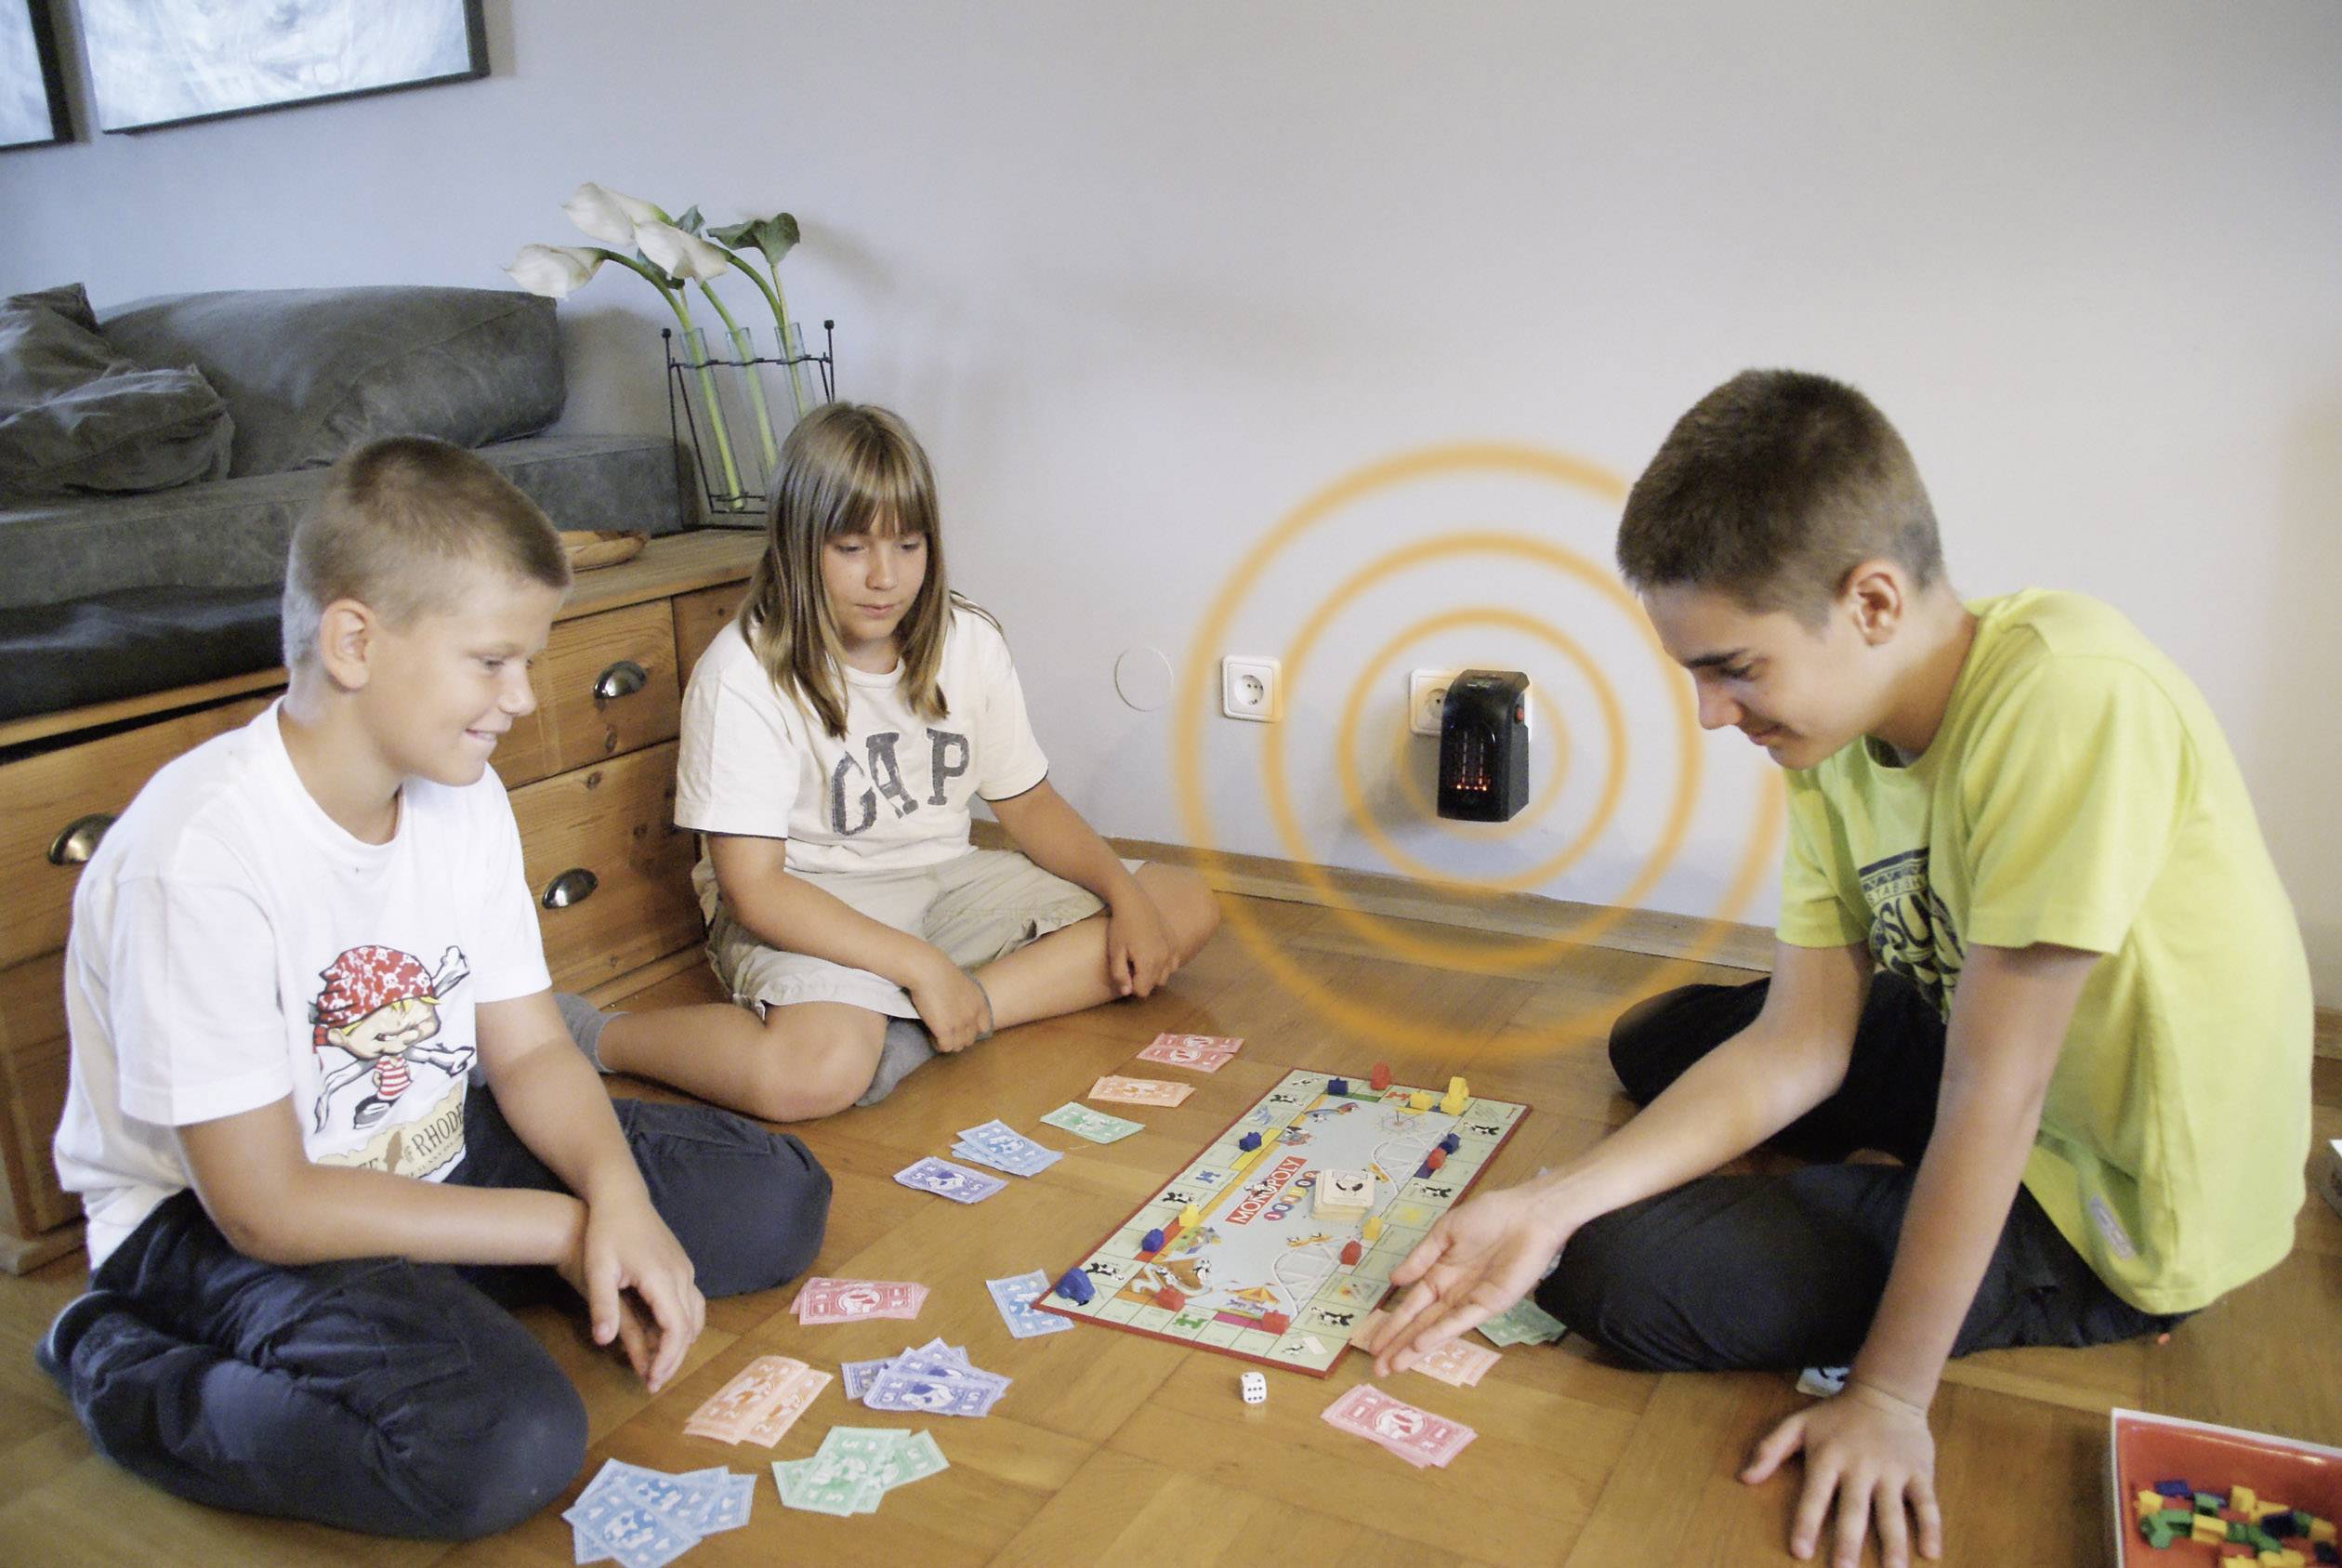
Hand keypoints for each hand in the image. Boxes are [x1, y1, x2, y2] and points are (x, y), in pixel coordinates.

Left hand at [556, 1192, 704, 1393]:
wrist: (621, 1196)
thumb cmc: (606, 1231)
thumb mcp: (598, 1268)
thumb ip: (603, 1305)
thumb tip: (604, 1340)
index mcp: (663, 1278)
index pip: (676, 1329)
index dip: (667, 1359)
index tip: (650, 1380)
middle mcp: (682, 1275)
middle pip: (690, 1327)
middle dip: (675, 1358)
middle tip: (653, 1382)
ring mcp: (685, 1269)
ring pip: (696, 1315)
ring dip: (681, 1342)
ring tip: (659, 1363)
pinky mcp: (681, 1265)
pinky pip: (691, 1302)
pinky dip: (682, 1325)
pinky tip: (663, 1334)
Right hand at [906, 950, 990, 1052]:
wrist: (929, 971)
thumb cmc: (940, 971)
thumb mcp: (962, 983)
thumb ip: (965, 997)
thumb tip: (956, 1006)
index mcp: (980, 1003)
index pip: (984, 1027)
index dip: (970, 1029)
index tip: (958, 1025)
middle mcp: (973, 1016)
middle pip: (969, 1039)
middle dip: (957, 1037)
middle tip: (944, 1029)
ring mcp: (960, 1024)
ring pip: (958, 1046)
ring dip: (947, 1042)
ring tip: (936, 1033)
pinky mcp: (945, 1030)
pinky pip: (946, 1047)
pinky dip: (938, 1044)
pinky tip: (931, 1034)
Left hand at [1105, 893, 1176, 997]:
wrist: (1134, 902)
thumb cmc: (1121, 927)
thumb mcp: (1114, 952)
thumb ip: (1119, 974)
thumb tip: (1127, 992)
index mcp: (1148, 962)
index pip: (1142, 991)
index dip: (1131, 985)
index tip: (1125, 972)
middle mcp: (1163, 959)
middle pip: (1154, 985)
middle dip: (1142, 980)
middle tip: (1131, 964)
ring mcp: (1171, 951)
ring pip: (1165, 976)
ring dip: (1154, 973)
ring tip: (1142, 959)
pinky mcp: (1175, 943)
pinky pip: (1173, 964)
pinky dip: (1165, 964)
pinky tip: (1154, 954)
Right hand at [1361, 1182, 1571, 1374]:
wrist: (1528, 1215)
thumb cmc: (1490, 1216)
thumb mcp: (1445, 1231)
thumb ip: (1420, 1257)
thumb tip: (1393, 1280)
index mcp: (1439, 1274)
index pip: (1411, 1306)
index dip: (1392, 1325)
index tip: (1373, 1344)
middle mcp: (1452, 1292)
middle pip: (1420, 1324)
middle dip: (1398, 1346)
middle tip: (1378, 1369)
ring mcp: (1471, 1301)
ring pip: (1437, 1329)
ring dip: (1415, 1348)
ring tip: (1394, 1366)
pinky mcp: (1490, 1304)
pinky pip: (1461, 1320)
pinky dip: (1441, 1333)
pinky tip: (1422, 1344)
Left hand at [1742, 1380, 1942, 1567]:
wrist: (1885, 1393)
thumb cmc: (1836, 1416)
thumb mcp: (1798, 1425)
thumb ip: (1770, 1450)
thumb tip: (1744, 1479)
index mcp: (1828, 1457)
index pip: (1815, 1495)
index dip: (1806, 1523)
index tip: (1801, 1552)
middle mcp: (1860, 1467)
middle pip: (1854, 1510)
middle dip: (1849, 1542)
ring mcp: (1892, 1470)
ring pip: (1892, 1512)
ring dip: (1893, 1543)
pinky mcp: (1919, 1472)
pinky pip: (1927, 1503)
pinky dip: (1931, 1527)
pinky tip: (1931, 1553)